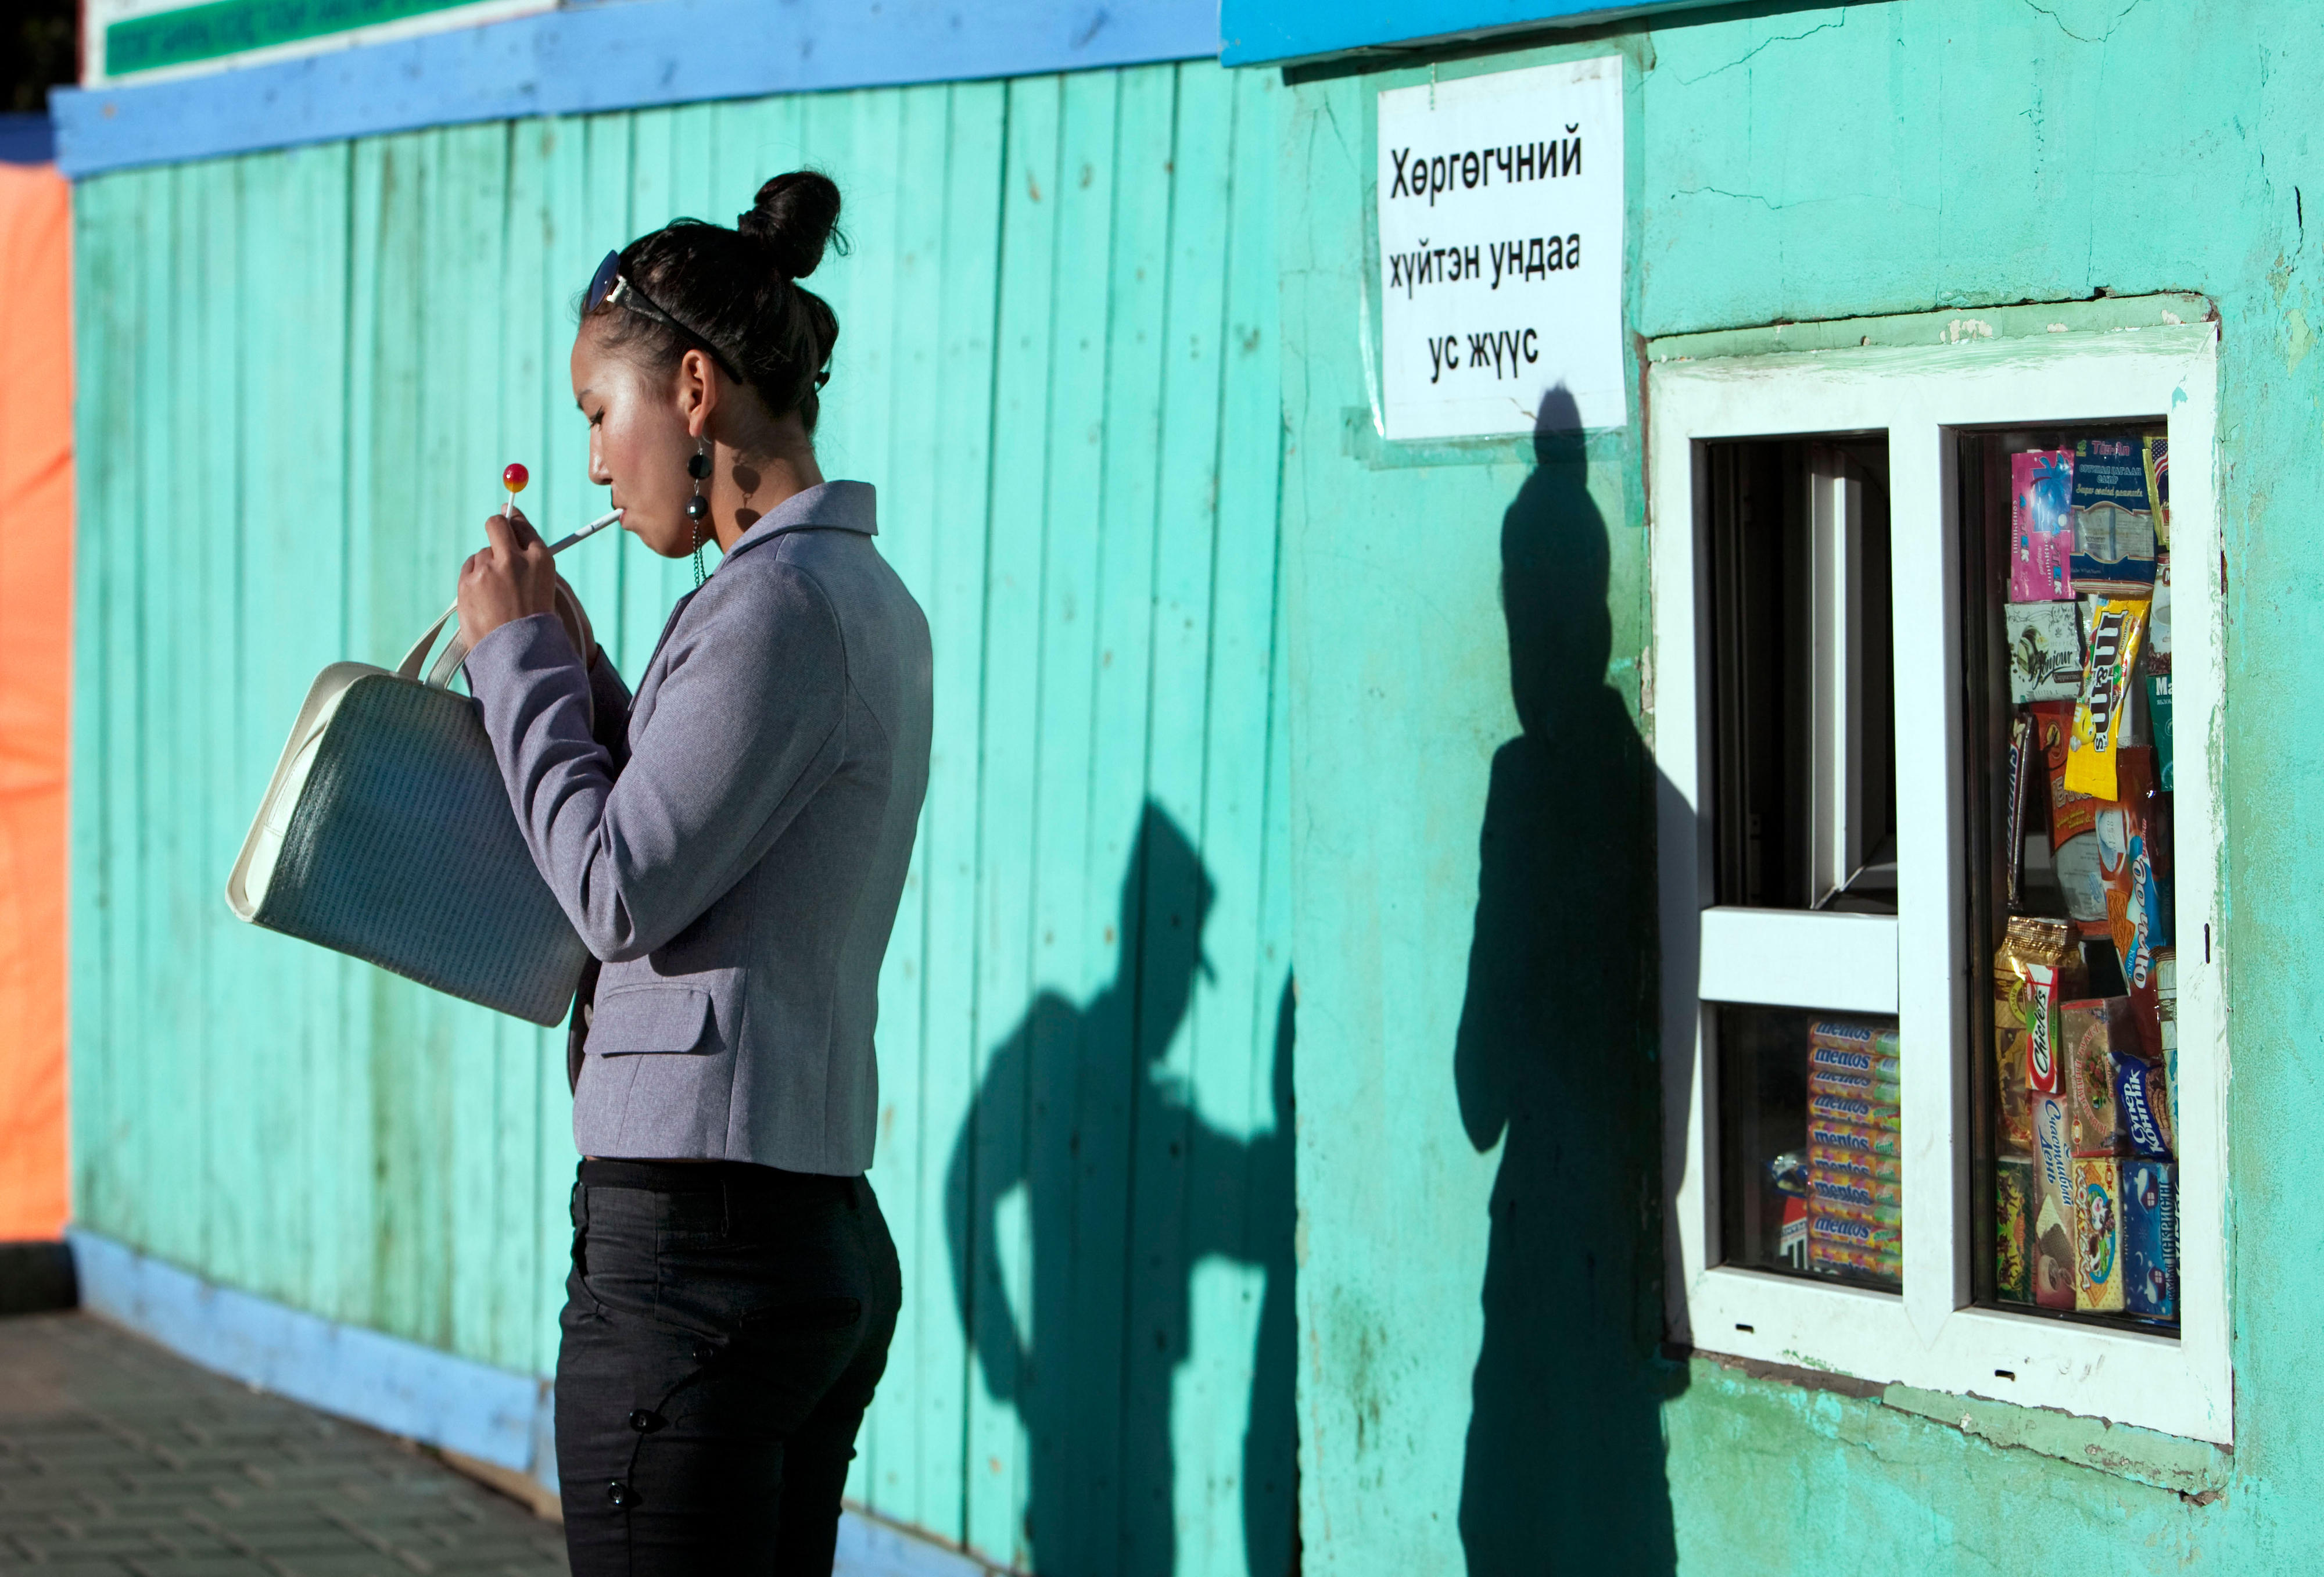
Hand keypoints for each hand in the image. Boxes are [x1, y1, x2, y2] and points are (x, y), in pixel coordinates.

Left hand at [457, 507, 560, 648]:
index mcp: (540, 560)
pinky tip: (484, 600)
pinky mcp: (468, 582)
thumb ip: (530, 563)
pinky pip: (469, 569)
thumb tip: (512, 535)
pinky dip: (474, 580)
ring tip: (496, 596)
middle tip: (495, 534)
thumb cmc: (535, 625)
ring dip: (486, 567)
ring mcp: (488, 569)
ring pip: (481, 554)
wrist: (518, 654)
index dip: (514, 519)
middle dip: (495, 526)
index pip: (523, 527)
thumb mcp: (544, 589)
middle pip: (497, 525)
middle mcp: (514, 559)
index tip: (507, 513)